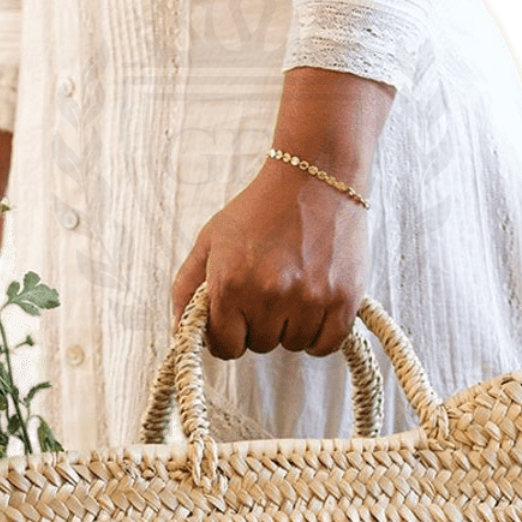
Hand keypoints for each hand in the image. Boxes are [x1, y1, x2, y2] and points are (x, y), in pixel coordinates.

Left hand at [169, 159, 370, 359]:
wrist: (316, 175)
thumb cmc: (259, 208)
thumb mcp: (211, 238)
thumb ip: (187, 287)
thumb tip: (179, 331)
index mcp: (230, 284)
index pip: (225, 347)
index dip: (229, 334)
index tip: (237, 319)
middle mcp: (268, 296)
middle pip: (260, 345)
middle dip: (261, 324)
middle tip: (270, 288)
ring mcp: (308, 300)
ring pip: (293, 344)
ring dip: (291, 326)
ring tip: (295, 287)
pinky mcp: (342, 300)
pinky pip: (325, 345)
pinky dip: (320, 333)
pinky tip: (315, 304)